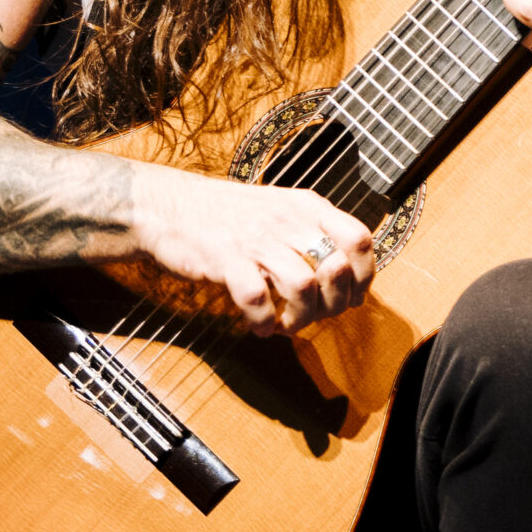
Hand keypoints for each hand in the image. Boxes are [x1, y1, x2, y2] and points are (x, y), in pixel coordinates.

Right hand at [129, 167, 373, 336]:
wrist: (167, 205)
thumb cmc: (228, 215)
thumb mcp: (281, 212)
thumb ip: (315, 237)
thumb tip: (352, 282)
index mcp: (307, 206)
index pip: (359, 238)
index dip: (364, 275)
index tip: (351, 296)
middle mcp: (288, 219)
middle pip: (336, 268)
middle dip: (334, 304)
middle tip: (315, 316)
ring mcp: (257, 238)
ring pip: (304, 286)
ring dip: (301, 318)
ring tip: (286, 325)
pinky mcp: (225, 259)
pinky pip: (258, 299)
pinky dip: (264, 322)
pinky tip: (259, 326)